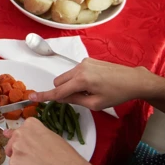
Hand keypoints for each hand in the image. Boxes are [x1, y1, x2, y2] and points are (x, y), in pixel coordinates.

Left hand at [4, 118, 92, 164]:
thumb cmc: (63, 155)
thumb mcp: (49, 136)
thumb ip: (31, 134)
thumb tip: (6, 132)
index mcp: (30, 124)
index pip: (21, 131)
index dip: (29, 142)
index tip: (35, 147)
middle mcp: (20, 133)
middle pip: (14, 143)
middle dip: (22, 151)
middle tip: (38, 158)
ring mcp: (16, 147)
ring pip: (14, 156)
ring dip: (23, 162)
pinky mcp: (14, 163)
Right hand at [28, 59, 149, 110]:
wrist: (133, 80)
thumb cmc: (117, 94)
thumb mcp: (95, 104)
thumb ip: (75, 100)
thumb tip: (62, 98)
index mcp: (82, 80)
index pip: (59, 91)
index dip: (45, 96)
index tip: (32, 97)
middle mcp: (80, 68)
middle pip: (59, 81)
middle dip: (63, 91)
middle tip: (80, 99)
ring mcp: (84, 63)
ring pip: (66, 77)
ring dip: (71, 85)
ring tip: (90, 91)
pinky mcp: (88, 60)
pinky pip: (75, 72)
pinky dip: (78, 80)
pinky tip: (94, 84)